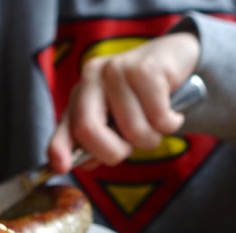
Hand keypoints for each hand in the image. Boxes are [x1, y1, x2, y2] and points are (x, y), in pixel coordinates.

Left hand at [48, 32, 200, 172]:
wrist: (176, 60)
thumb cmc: (142, 99)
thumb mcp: (115, 121)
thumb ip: (96, 141)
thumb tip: (86, 164)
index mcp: (80, 93)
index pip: (66, 126)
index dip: (59, 149)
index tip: (62, 168)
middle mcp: (92, 78)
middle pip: (88, 128)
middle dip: (114, 152)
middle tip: (132, 147)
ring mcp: (117, 69)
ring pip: (133, 131)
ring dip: (152, 138)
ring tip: (157, 121)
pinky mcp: (145, 68)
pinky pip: (158, 118)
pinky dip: (170, 123)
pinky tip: (171, 112)